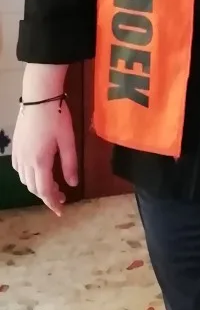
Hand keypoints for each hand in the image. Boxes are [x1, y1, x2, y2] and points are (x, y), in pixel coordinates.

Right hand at [12, 100, 77, 215]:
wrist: (40, 97)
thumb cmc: (58, 117)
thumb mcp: (68, 141)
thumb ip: (70, 164)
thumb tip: (72, 184)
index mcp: (40, 161)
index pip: (44, 191)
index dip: (52, 203)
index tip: (61, 211)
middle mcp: (25, 161)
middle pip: (33, 187)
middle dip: (47, 196)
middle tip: (63, 196)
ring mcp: (18, 153)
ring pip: (25, 179)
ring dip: (38, 186)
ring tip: (53, 184)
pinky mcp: (16, 146)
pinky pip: (20, 169)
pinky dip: (29, 176)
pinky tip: (39, 170)